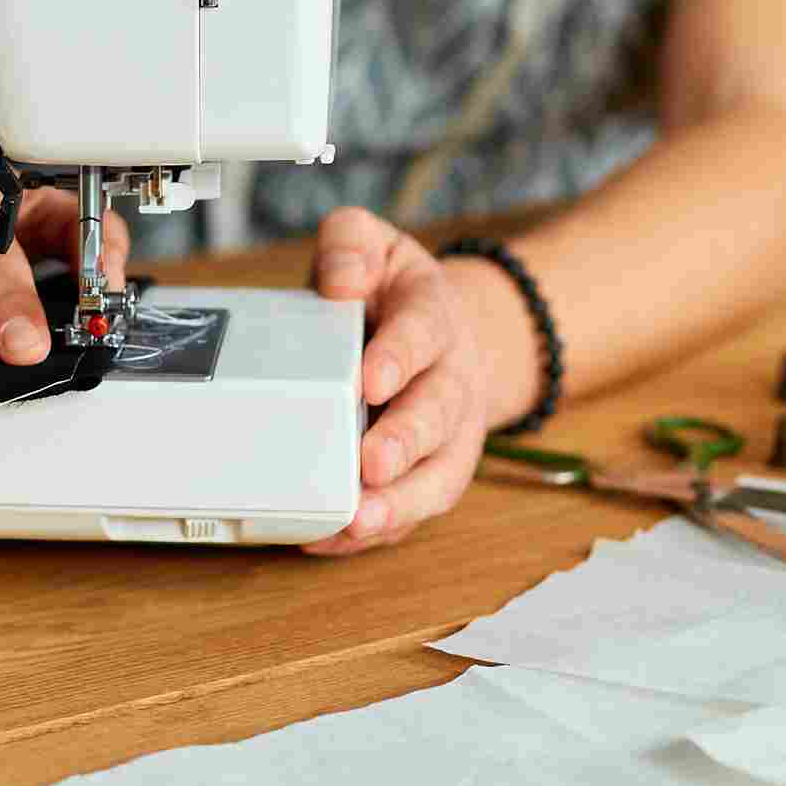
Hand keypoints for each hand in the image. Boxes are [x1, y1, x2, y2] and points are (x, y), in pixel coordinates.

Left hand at [302, 207, 539, 554]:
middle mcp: (451, 380)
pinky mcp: (432, 476)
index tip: (370, 380)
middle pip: (438, 415)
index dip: (399, 357)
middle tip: (370, 464)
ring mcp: (448, 435)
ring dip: (400, 504)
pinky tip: (334, 540)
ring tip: (358, 522)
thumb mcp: (373, 246)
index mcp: (432, 316)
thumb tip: (341, 280)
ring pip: (438, 476)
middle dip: (405, 441)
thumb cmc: (391, 296)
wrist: (443, 335)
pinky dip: (380, 532)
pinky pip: (414, 511)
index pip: (422, 333)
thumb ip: (351, 245)